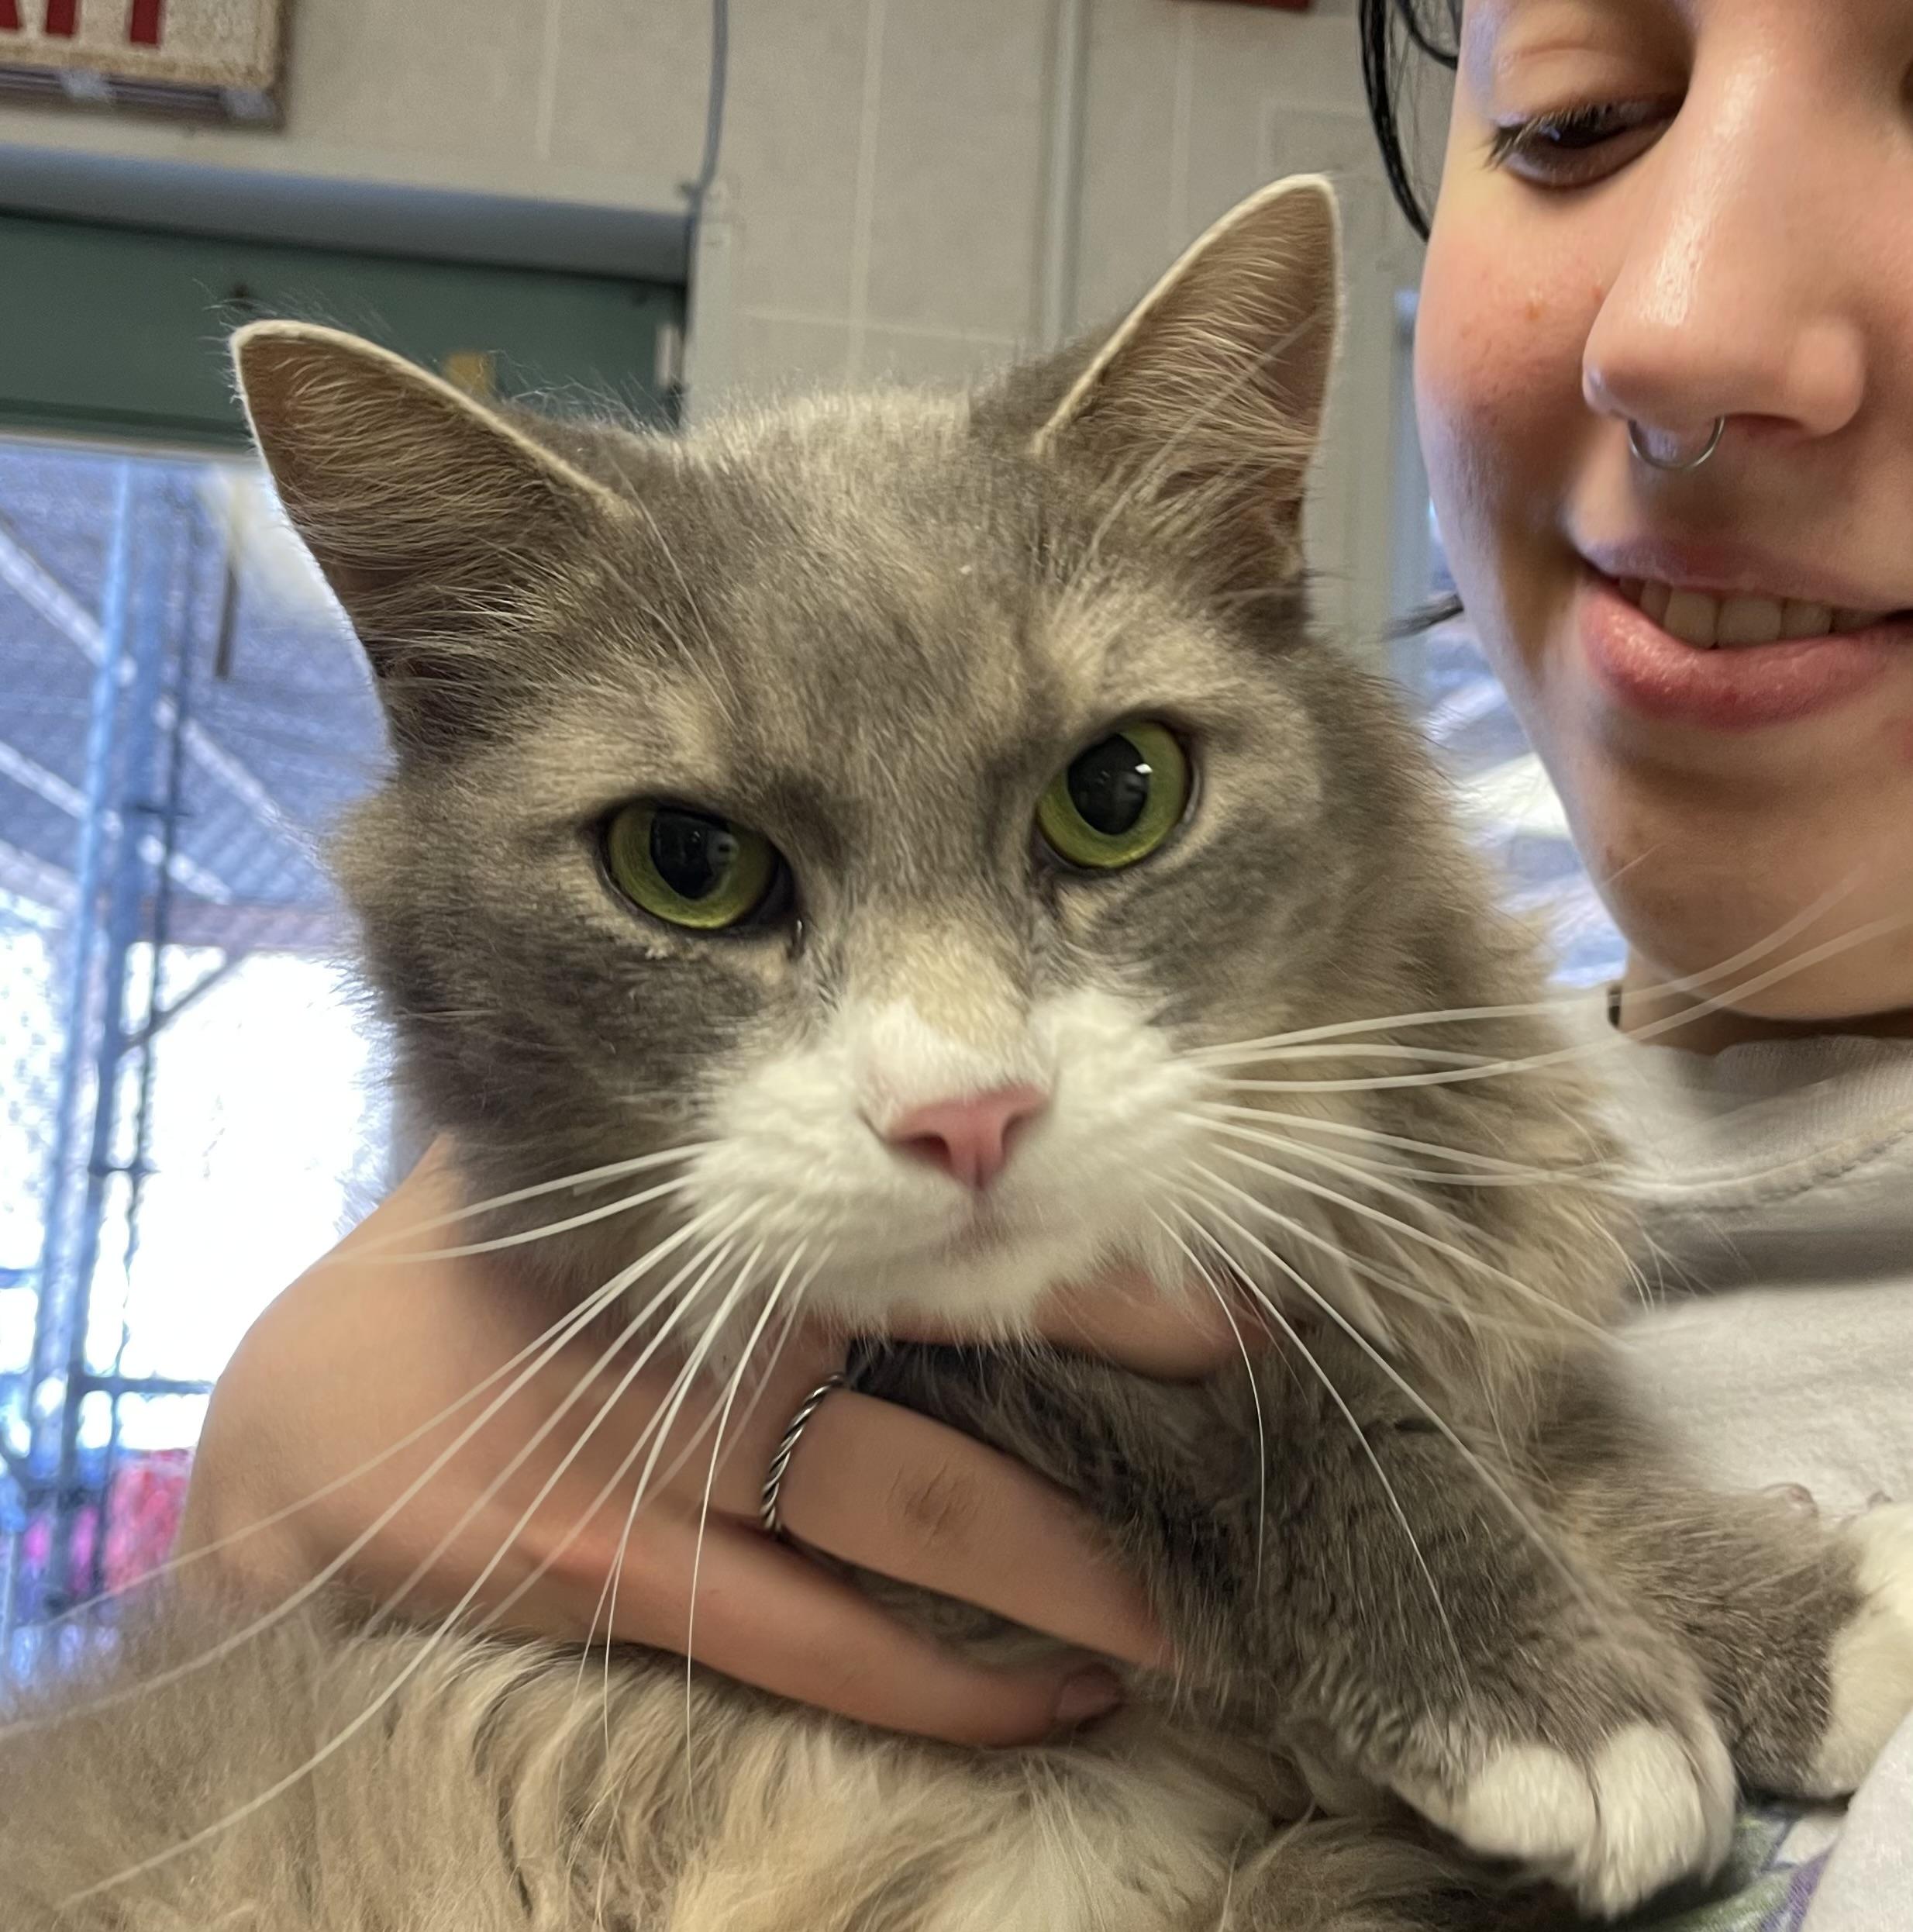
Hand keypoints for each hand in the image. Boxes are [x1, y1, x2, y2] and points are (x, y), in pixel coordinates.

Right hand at [177, 1146, 1252, 1746]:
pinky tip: (1049, 1700)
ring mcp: (660, 1465)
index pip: (943, 1224)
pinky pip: (816, 1653)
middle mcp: (703, 1326)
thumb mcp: (577, 1158)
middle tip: (1270, 1431)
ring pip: (914, 1525)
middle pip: (963, 1363)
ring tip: (1202, 1615)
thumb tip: (895, 1090)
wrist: (299, 1434)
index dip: (1091, 1263)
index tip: (1228, 1293)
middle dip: (1123, 1403)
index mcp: (709, 1208)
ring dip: (1072, 1573)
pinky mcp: (613, 1586)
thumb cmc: (470, 1275)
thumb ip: (713, 1114)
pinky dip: (945, 1684)